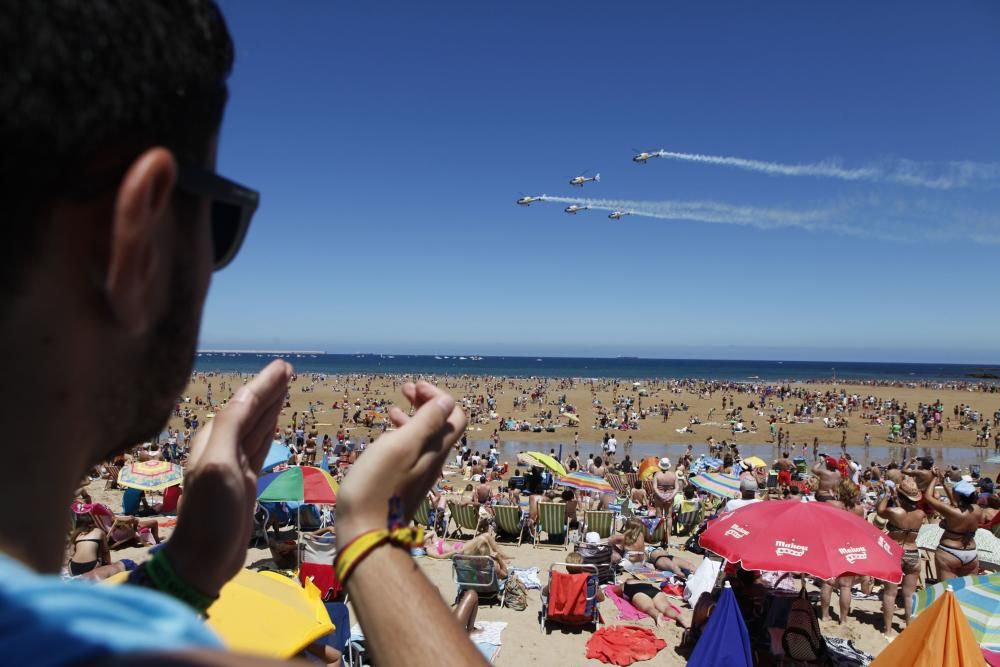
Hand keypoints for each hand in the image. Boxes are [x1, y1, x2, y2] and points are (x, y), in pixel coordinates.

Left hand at [165, 360, 291, 597]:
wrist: (203, 559)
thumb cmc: (210, 514)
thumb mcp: (219, 466)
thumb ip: (231, 428)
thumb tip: (247, 395)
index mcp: (213, 441)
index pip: (242, 404)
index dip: (263, 385)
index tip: (283, 367)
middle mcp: (221, 448)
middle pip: (249, 411)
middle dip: (268, 390)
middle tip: (288, 371)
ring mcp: (233, 466)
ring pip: (255, 427)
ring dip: (270, 407)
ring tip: (285, 388)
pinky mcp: (243, 482)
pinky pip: (259, 447)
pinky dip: (268, 431)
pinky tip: (274, 423)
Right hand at [336, 381, 465, 547]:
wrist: (365, 532)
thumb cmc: (377, 485)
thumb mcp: (402, 446)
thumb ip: (427, 422)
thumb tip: (447, 401)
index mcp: (436, 449)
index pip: (455, 414)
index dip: (438, 396)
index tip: (414, 388)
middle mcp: (433, 460)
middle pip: (441, 424)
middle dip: (426, 402)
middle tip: (404, 389)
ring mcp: (419, 473)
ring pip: (424, 437)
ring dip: (413, 416)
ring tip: (392, 407)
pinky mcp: (403, 483)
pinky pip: (410, 452)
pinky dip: (401, 434)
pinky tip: (385, 435)